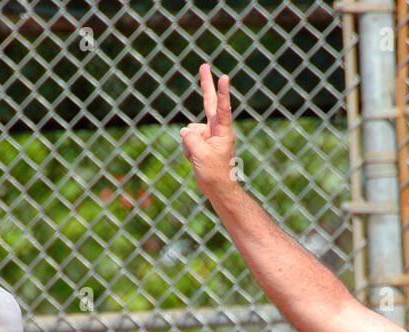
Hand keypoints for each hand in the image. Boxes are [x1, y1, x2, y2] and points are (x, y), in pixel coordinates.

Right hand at [180, 63, 236, 196]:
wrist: (217, 188)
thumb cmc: (215, 173)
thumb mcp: (201, 156)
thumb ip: (191, 139)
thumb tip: (185, 130)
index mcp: (223, 131)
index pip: (222, 108)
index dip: (222, 93)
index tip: (224, 77)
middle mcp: (216, 129)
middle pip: (209, 103)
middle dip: (206, 85)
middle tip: (204, 65)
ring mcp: (208, 135)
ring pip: (190, 132)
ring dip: (190, 146)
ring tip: (200, 160)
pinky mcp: (201, 142)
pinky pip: (187, 140)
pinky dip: (188, 151)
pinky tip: (196, 160)